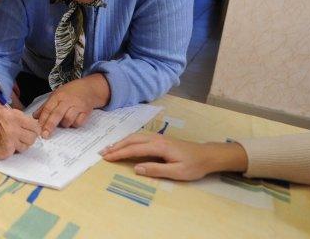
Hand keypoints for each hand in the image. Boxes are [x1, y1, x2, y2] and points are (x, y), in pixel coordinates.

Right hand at [0, 108, 39, 159]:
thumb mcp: (0, 111)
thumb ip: (14, 116)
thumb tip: (31, 122)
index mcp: (13, 116)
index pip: (35, 125)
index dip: (34, 128)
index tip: (31, 129)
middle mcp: (13, 129)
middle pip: (34, 136)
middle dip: (30, 136)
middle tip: (23, 135)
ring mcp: (10, 142)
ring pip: (27, 145)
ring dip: (23, 143)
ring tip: (14, 140)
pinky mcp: (5, 152)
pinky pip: (17, 152)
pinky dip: (13, 150)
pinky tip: (5, 145)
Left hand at [34, 74, 109, 137]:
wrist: (89, 88)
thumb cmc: (70, 92)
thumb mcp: (56, 95)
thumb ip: (45, 106)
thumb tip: (35, 117)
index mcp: (58, 96)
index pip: (48, 108)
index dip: (42, 119)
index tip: (38, 129)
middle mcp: (67, 101)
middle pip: (57, 114)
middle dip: (50, 125)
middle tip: (44, 135)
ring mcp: (78, 106)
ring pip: (68, 119)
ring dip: (64, 124)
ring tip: (63, 121)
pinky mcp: (86, 112)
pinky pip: (79, 123)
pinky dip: (75, 124)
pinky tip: (73, 120)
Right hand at [101, 133, 247, 180]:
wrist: (207, 155)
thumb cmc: (193, 165)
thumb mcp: (176, 172)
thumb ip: (155, 169)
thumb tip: (136, 168)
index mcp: (158, 147)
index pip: (133, 149)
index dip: (119, 154)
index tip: (106, 158)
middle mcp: (155, 139)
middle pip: (131, 140)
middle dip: (116, 146)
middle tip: (102, 152)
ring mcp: (157, 138)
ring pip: (134, 137)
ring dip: (121, 142)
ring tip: (109, 148)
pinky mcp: (160, 140)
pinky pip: (139, 137)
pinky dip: (128, 140)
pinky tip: (125, 144)